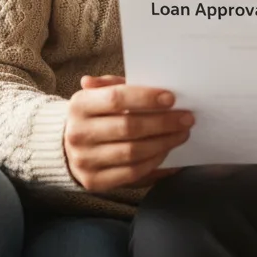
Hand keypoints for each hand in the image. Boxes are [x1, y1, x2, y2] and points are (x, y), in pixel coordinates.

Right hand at [64, 75, 192, 192]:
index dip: (146, 98)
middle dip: (163, 122)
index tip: (171, 98)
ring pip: (133, 152)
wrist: (70, 146)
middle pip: (128, 127)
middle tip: (186, 118)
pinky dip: (154, 162)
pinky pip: (132, 172)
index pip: (116, 98)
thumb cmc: (95, 115)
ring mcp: (85, 160)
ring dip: (164, 142)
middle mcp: (78, 134)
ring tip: (181, 133)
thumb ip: (116, 84)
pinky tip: (166, 150)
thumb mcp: (99, 94)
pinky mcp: (95, 181)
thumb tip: (136, 75)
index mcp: (80, 105)